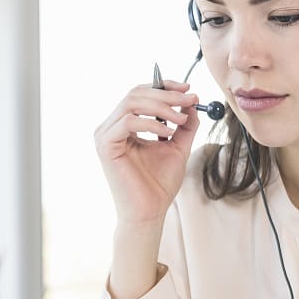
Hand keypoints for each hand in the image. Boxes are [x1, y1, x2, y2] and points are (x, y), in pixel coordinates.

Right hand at [93, 79, 201, 226]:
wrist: (150, 212)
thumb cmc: (159, 184)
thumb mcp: (178, 147)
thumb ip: (184, 125)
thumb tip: (193, 101)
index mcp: (124, 124)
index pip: (140, 93)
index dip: (163, 86)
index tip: (188, 89)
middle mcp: (111, 126)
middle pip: (136, 93)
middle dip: (166, 94)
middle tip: (189, 100)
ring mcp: (105, 135)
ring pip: (131, 102)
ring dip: (161, 107)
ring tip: (181, 120)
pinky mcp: (105, 146)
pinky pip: (128, 121)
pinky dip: (151, 123)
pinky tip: (167, 133)